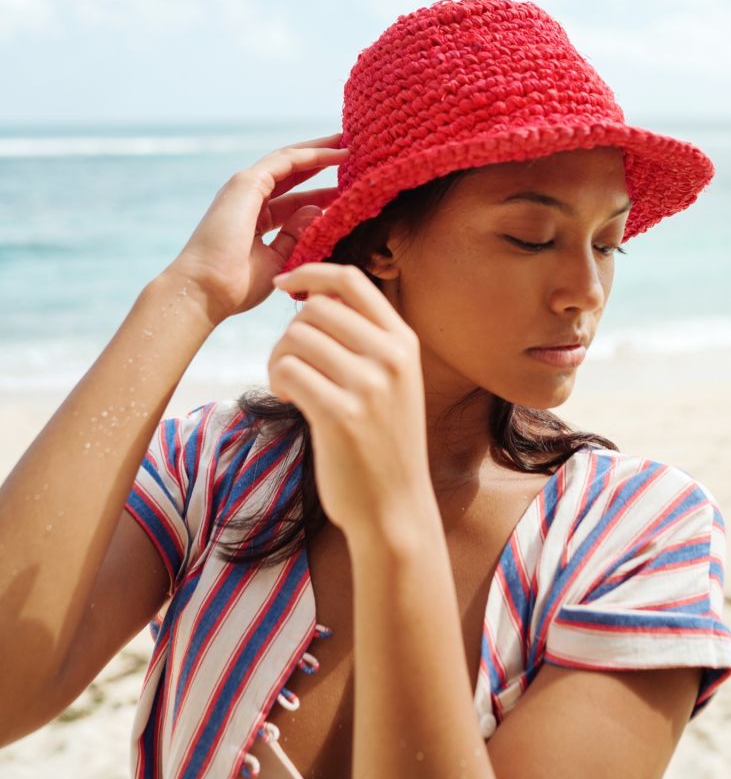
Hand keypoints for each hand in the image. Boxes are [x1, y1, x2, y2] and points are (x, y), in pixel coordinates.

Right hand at [163, 133, 347, 325]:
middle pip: (292, 175)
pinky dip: (311, 155)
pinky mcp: (246, 183)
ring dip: (320, 152)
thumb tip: (319, 211)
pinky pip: (285, 161)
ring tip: (349, 144)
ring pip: (290, 161)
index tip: (347, 192)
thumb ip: (295, 235)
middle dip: (321, 164)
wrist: (207, 291)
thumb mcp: (277, 260)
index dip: (319, 194)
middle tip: (351, 154)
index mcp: (255, 221)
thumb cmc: (237, 286)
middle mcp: (249, 200)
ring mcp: (245, 188)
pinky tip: (336, 152)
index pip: (293, 201)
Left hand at [268, 263, 433, 546]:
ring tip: (288, 385)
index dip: (311, 272)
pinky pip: (289, 371)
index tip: (286, 285)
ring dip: (279, 359)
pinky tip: (290, 401)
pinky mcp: (341, 416)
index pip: (351, 280)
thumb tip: (316, 297)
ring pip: (296, 339)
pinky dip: (278, 381)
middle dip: (290, 331)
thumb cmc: (383, 441)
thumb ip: (366, 340)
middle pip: (316, 309)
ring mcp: (369, 387)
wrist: (393, 505)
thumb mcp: (392, 382)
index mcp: (404, 342)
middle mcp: (391, 358)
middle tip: (289, 362)